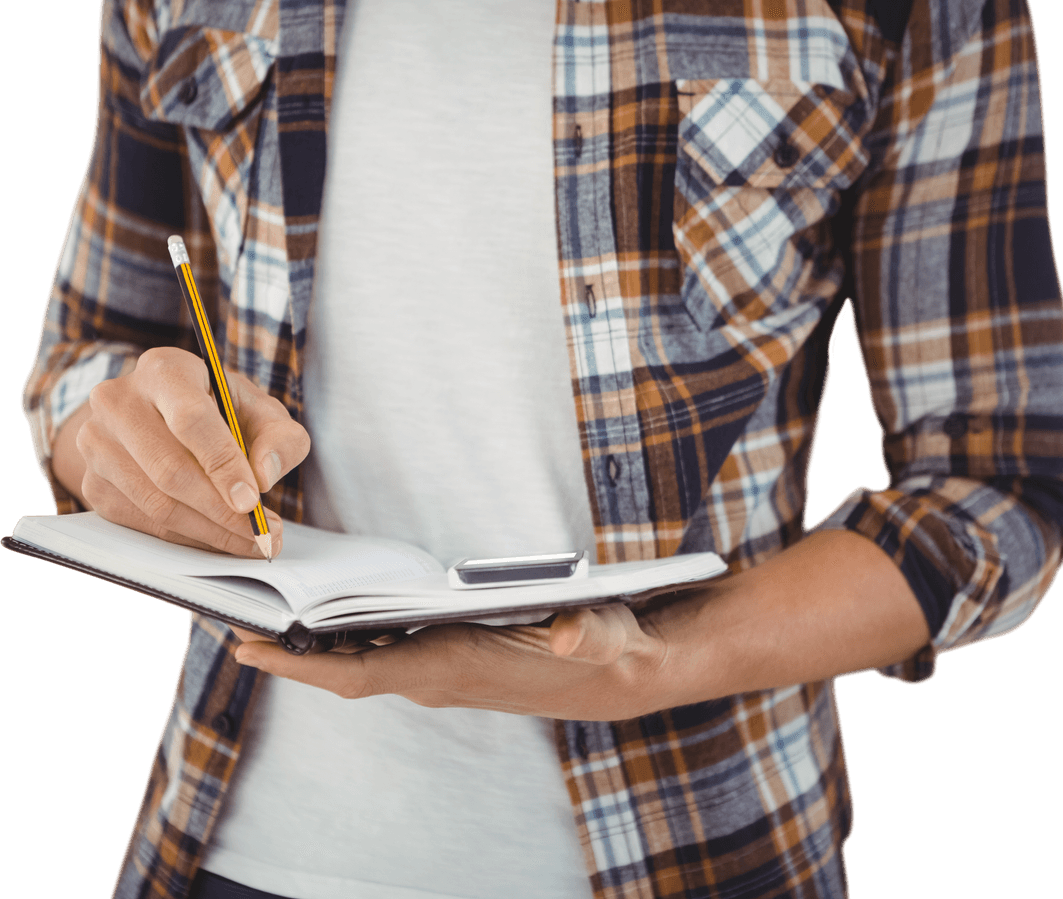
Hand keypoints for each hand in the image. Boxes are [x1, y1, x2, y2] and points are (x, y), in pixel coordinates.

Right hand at [59, 346, 309, 556]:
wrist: (164, 418)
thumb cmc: (224, 412)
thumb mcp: (263, 412)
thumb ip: (280, 438)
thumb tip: (264, 476)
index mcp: (165, 370)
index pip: (190, 419)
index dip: (222, 465)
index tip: (252, 501)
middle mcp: (118, 401)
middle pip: (169, 469)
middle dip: (222, 511)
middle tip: (263, 533)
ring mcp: (96, 443)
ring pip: (155, 503)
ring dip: (209, 532)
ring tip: (251, 540)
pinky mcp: (92, 482)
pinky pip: (142, 522)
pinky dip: (187, 538)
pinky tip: (220, 538)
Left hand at [232, 605, 672, 720]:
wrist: (612, 675)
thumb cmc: (597, 648)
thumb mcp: (595, 633)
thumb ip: (581, 633)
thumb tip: (566, 634)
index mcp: (454, 666)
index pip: (362, 673)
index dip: (302, 664)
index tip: (248, 648)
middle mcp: (434, 675)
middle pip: (342, 669)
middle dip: (284, 652)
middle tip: (225, 618)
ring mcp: (436, 671)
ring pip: (356, 661)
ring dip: (307, 645)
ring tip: (259, 612)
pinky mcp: (444, 661)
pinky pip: (376, 653)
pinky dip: (341, 638)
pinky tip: (323, 615)